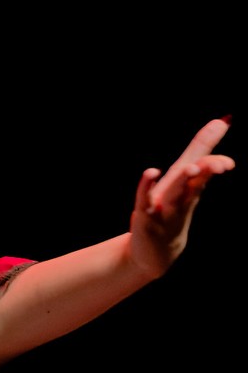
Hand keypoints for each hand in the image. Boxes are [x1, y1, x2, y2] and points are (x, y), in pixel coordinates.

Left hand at [128, 117, 232, 278]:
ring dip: (183, 181)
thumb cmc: (172, 209)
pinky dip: (147, 187)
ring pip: (175, 193)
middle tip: (218, 164)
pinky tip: (151, 172)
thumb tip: (223, 119)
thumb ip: (202, 149)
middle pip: (195, 183)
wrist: (155, 253)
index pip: (206, 175)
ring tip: (191, 168)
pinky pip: (144, 200)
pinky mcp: (144, 217)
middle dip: (206, 172)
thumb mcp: (187, 178)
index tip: (228, 164)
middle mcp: (180, 199)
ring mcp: (163, 210)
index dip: (216, 167)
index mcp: (191, 189)